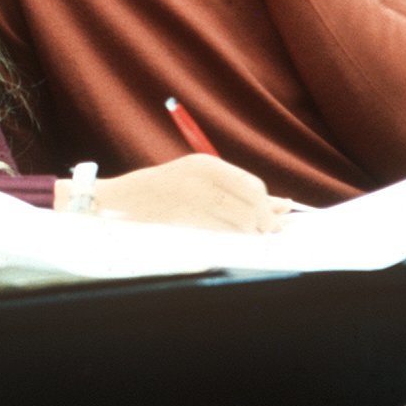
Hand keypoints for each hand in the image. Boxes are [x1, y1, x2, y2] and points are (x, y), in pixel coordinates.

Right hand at [89, 155, 286, 232]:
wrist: (122, 202)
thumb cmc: (165, 190)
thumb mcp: (199, 178)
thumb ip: (237, 189)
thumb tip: (283, 206)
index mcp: (204, 165)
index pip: (252, 186)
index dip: (268, 205)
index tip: (276, 216)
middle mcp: (200, 182)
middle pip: (250, 207)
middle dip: (264, 223)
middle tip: (267, 232)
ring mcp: (191, 204)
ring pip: (240, 225)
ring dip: (249, 234)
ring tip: (246, 235)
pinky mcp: (186, 226)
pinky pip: (222, 237)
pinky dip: (232, 241)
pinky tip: (229, 239)